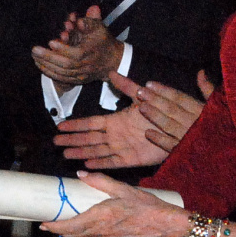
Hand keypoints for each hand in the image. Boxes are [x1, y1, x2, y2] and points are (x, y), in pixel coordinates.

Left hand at [32, 6, 123, 86]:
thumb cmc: (103, 41)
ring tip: (34, 57)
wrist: (113, 60)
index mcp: (91, 52)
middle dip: (49, 58)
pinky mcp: (78, 80)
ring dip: (46, 65)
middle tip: (34, 50)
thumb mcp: (99, 27)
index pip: (76, 53)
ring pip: (62, 73)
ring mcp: (82, 74)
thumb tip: (79, 20)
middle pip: (66, 65)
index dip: (62, 49)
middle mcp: (86, 65)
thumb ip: (89, 22)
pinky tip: (40, 65)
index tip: (50, 41)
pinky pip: (62, 79)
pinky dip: (50, 73)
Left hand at [41, 171, 185, 236]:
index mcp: (100, 217)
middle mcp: (101, 234)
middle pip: (74, 236)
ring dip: (82, 232)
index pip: (69, 227)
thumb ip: (101, 181)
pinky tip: (107, 228)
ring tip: (86, 220)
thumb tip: (81, 174)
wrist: (167, 228)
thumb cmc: (148, 207)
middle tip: (59, 220)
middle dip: (65, 230)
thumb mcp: (124, 189)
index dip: (54, 227)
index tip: (43, 223)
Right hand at [53, 72, 212, 168]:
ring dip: (81, 152)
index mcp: (116, 121)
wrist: (179, 129)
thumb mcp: (142, 98)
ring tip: (66, 154)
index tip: (60, 125)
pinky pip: (112, 162)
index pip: (90, 123)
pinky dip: (99, 163)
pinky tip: (86, 164)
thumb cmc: (161, 112)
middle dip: (72, 140)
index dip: (75, 125)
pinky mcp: (131, 159)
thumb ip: (127, 86)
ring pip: (96, 151)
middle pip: (88, 138)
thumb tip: (112, 72)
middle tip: (56, 142)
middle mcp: (115, 135)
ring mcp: (122, 147)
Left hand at [135, 70, 213, 150]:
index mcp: (202, 110)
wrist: (229, 154)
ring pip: (169, 125)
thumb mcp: (216, 107)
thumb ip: (207, 89)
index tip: (149, 84)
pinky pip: (171, 145)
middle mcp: (196, 122)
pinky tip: (147, 134)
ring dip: (155, 116)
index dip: (163, 90)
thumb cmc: (221, 126)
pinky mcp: (187, 152)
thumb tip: (200, 72)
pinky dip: (160, 139)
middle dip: (155, 99)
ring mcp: (190, 137)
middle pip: (172, 109)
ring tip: (141, 108)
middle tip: (140, 92)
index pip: (180, 97)